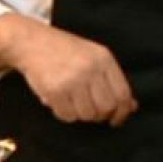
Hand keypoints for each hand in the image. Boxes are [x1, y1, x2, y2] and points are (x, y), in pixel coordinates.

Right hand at [0, 16, 137, 125]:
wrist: (31, 41)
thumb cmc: (64, 51)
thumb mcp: (93, 57)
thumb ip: (112, 80)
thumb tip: (131, 107)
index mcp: (104, 58)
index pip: (123, 94)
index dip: (122, 112)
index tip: (116, 120)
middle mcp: (90, 68)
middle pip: (106, 108)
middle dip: (99, 115)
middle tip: (89, 110)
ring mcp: (72, 79)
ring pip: (87, 115)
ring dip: (79, 113)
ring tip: (70, 100)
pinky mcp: (55, 90)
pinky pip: (67, 116)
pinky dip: (63, 113)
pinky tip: (59, 101)